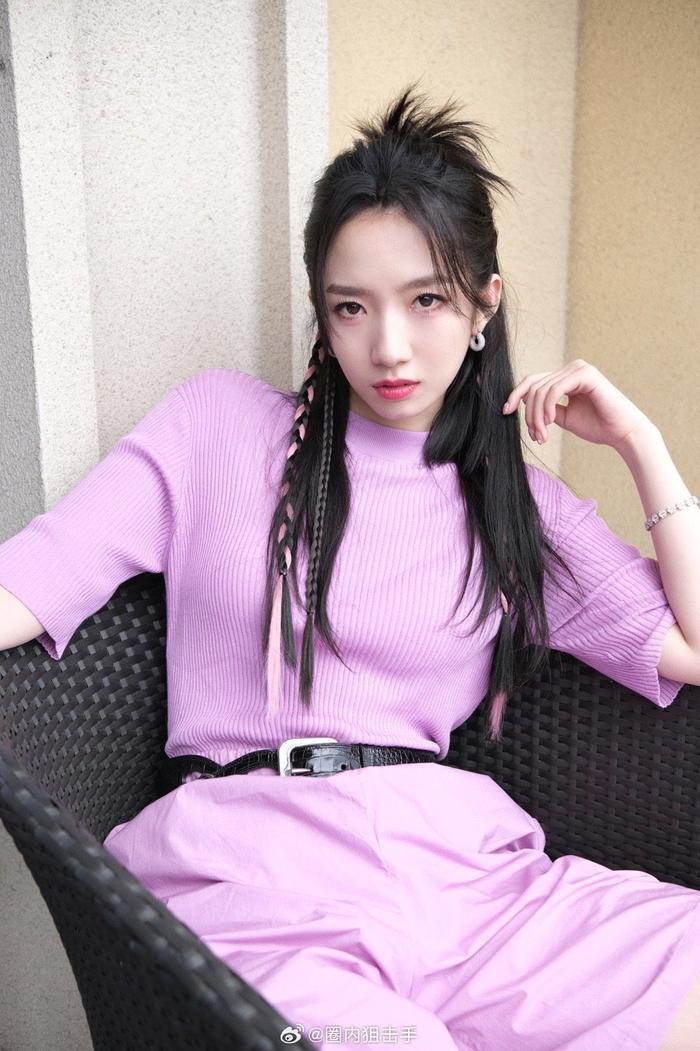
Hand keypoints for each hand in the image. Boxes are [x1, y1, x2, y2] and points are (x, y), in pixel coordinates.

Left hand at [503, 359, 654, 451]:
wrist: (622, 433)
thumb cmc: (597, 426)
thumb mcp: (564, 417)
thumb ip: (547, 409)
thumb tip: (525, 404)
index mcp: (566, 377)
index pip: (533, 381)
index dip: (516, 395)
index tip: (506, 412)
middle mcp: (572, 369)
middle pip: (534, 386)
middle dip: (529, 414)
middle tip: (536, 436)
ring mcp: (579, 369)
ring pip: (542, 390)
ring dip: (537, 416)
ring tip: (543, 435)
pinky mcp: (586, 374)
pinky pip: (554, 389)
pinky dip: (547, 407)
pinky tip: (550, 422)